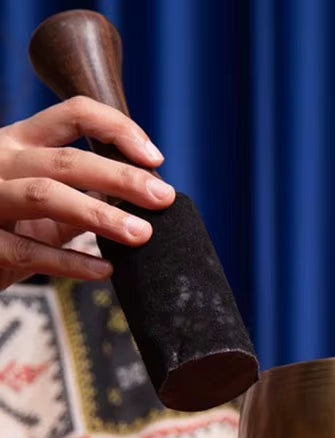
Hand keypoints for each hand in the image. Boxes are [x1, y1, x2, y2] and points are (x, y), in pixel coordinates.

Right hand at [0, 96, 175, 288]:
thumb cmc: (15, 224)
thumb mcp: (53, 200)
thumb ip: (90, 193)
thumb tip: (149, 194)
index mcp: (20, 141)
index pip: (73, 114)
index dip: (117, 129)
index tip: (155, 158)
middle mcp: (1, 161)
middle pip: (66, 160)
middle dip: (122, 178)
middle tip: (164, 197)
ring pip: (45, 196)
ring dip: (99, 216)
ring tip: (141, 234)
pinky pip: (30, 251)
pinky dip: (71, 262)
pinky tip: (106, 269)